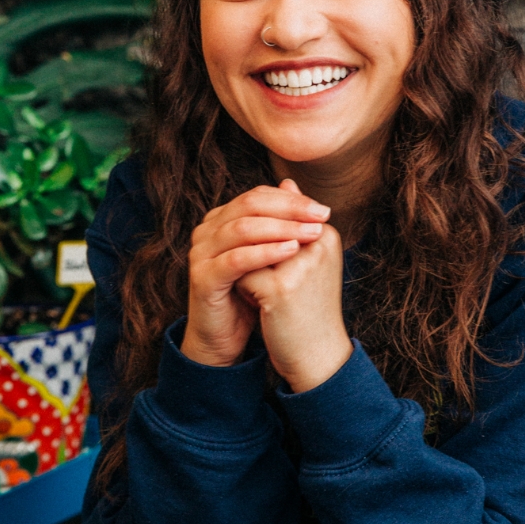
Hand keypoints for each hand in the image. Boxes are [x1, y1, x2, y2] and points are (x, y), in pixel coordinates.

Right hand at [181, 182, 330, 367]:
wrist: (225, 338)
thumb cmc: (250, 297)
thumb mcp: (270, 258)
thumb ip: (279, 226)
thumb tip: (294, 185)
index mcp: (220, 221)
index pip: (257, 197)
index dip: (291, 200)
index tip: (323, 210)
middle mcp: (206, 231)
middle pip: (249, 206)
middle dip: (289, 209)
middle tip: (322, 216)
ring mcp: (201, 253)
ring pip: (243, 229)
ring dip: (282, 228)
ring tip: (312, 233)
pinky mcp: (202, 277)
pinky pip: (236, 259)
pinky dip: (265, 252)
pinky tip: (291, 251)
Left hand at [235, 181, 351, 392]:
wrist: (319, 356)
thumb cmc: (311, 307)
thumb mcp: (308, 258)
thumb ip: (294, 220)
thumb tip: (285, 181)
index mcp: (326, 234)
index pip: (278, 211)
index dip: (261, 233)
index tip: (270, 262)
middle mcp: (316, 244)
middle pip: (260, 224)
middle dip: (248, 244)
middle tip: (254, 273)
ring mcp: (298, 265)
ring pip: (247, 247)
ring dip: (243, 264)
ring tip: (255, 288)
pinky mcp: (279, 288)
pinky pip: (241, 271)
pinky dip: (240, 286)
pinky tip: (252, 304)